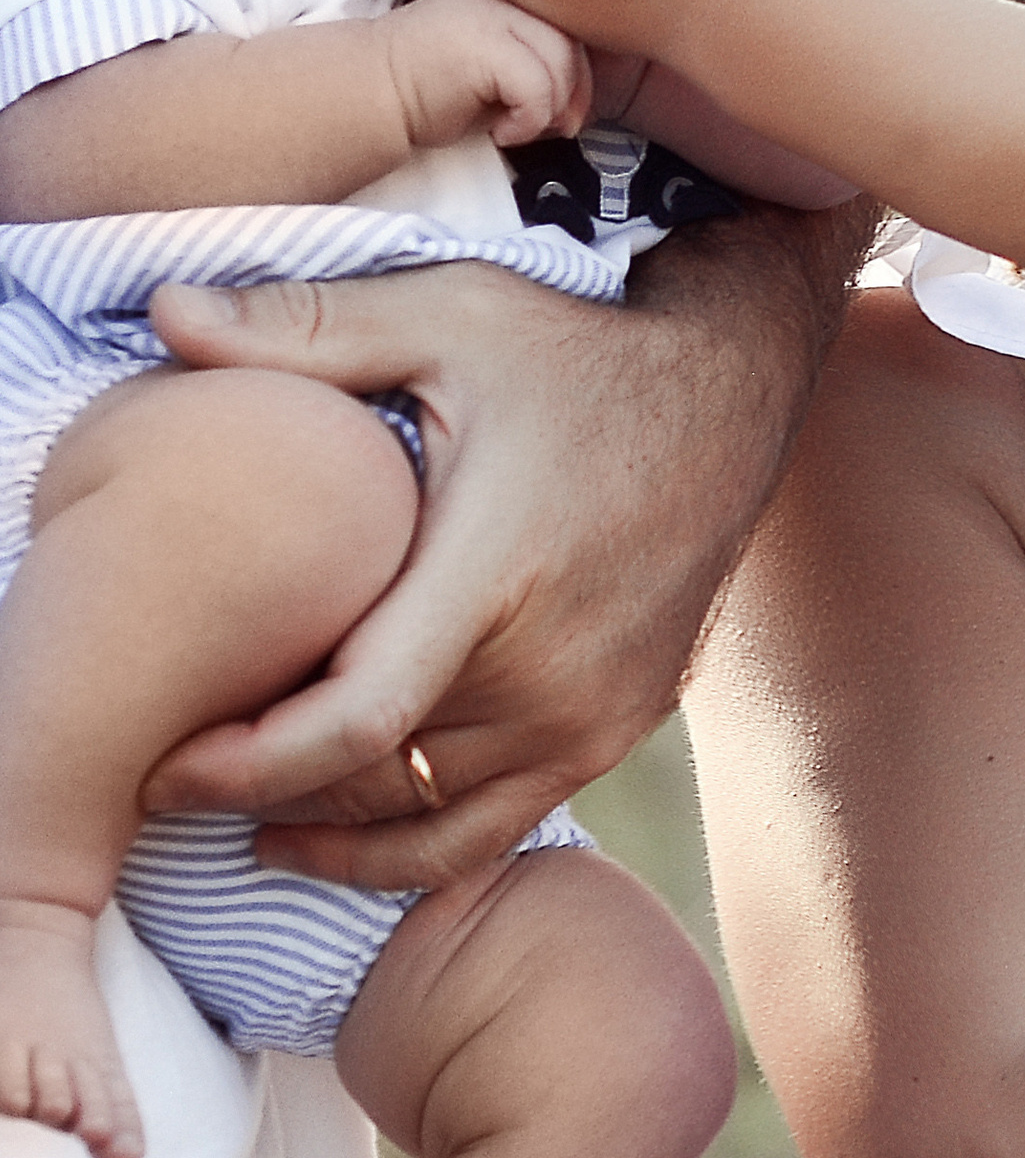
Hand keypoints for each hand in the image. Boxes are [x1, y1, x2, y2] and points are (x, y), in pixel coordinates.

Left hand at [134, 215, 859, 881]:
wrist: (730, 390)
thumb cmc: (574, 350)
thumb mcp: (445, 314)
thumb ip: (302, 327)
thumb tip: (162, 308)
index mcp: (496, 577)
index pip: (356, 724)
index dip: (246, 766)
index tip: (163, 766)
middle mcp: (552, 671)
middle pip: (371, 783)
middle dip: (257, 790)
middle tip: (161, 774)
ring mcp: (590, 715)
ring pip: (423, 820)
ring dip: (320, 822)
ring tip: (229, 797)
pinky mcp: (610, 731)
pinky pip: (488, 831)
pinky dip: (399, 849)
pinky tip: (320, 833)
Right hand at [383, 0, 589, 151]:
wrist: (370, 96)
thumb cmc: (429, 89)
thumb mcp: (494, 64)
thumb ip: (537, 63)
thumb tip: (577, 103)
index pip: (567, 20)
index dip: (578, 68)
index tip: (565, 106)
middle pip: (572, 38)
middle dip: (576, 90)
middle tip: (559, 126)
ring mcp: (490, 12)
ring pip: (561, 60)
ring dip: (552, 107)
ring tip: (521, 127)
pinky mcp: (483, 44)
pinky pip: (537, 87)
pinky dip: (529, 121)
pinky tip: (501, 133)